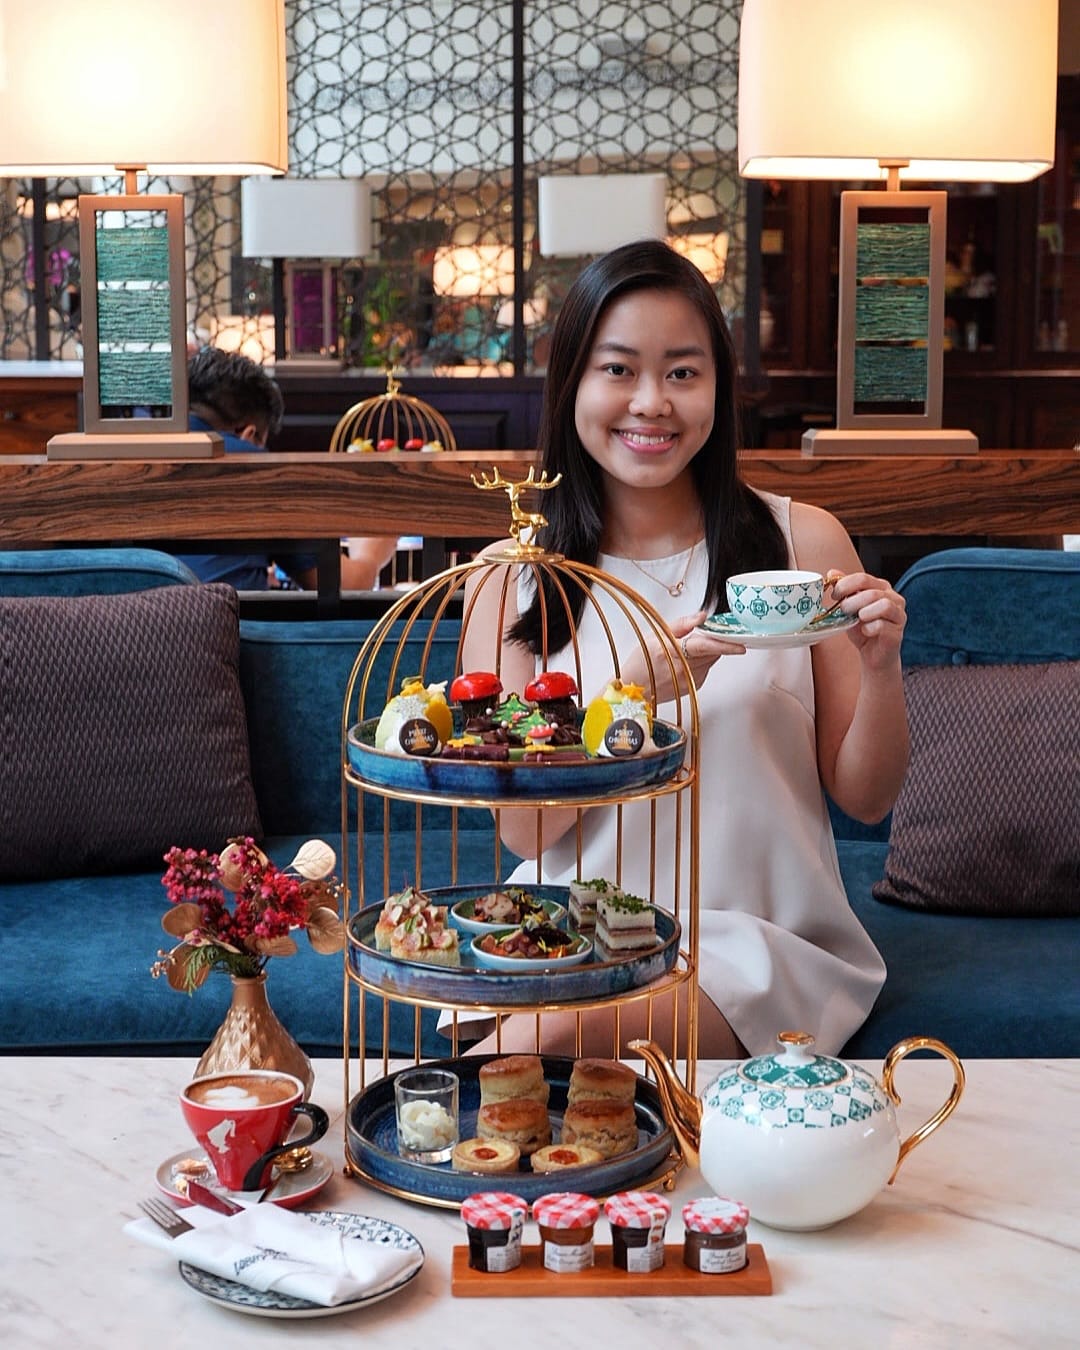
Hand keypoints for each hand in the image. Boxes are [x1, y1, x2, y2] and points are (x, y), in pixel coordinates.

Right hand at [618, 611, 744, 702]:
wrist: (634, 688)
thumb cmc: (641, 661)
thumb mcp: (656, 635)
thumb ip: (682, 624)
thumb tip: (701, 616)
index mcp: (673, 652)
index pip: (705, 646)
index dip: (725, 644)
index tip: (740, 644)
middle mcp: (683, 669)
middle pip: (712, 652)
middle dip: (713, 642)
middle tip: (704, 634)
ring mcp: (689, 680)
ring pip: (711, 661)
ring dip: (707, 652)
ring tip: (688, 649)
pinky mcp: (693, 687)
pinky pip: (705, 670)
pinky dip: (701, 662)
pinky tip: (686, 662)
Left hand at [830, 570, 905, 669]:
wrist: (873, 654)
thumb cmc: (863, 628)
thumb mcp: (850, 607)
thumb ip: (844, 590)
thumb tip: (832, 573)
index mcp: (881, 587)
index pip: (863, 578)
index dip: (845, 585)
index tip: (834, 595)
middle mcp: (893, 598)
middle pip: (871, 592)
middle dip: (852, 601)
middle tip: (843, 610)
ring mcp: (898, 614)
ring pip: (884, 605)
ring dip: (863, 612)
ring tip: (856, 619)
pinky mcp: (897, 631)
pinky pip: (883, 624)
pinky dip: (870, 628)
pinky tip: (864, 631)